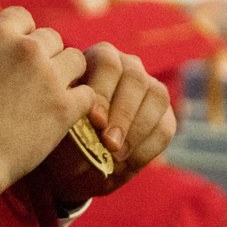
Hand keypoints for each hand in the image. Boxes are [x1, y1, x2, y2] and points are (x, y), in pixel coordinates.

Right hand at [0, 8, 101, 202]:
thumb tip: (4, 50)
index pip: (24, 16)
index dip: (23, 36)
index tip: (18, 57)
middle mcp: (26, 48)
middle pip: (53, 38)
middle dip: (46, 58)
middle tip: (34, 84)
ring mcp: (48, 77)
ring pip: (76, 61)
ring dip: (66, 77)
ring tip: (50, 99)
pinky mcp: (65, 108)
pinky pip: (86, 94)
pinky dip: (77, 105)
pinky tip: (61, 118)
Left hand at [41, 42, 176, 204]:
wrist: (75, 167)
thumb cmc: (63, 139)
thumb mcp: (60, 128)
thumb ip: (74, 117)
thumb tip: (95, 119)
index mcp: (97, 60)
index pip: (107, 63)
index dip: (103, 92)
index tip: (95, 121)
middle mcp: (127, 67)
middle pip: (135, 78)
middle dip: (123, 113)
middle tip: (109, 143)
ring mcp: (149, 89)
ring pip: (156, 98)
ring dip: (137, 130)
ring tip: (116, 156)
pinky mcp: (164, 116)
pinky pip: (165, 127)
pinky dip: (146, 148)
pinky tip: (126, 164)